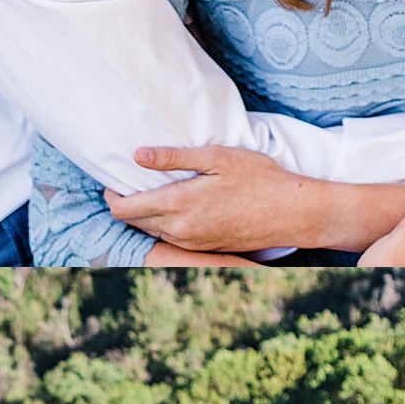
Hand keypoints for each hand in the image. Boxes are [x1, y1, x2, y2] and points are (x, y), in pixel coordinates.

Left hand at [104, 145, 319, 253]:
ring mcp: (191, 242)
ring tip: (152, 189)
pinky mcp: (203, 248)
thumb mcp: (216, 157)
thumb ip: (174, 158)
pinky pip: (171, 237)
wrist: (293, 213)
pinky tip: (176, 205)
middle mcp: (179, 229)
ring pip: (151, 231)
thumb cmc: (259, 179)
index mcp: (178, 205)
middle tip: (130, 180)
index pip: (123, 209)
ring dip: (145, 214)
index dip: (111, 195)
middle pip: (133, 221)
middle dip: (125, 202)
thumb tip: (137, 154)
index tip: (113, 179)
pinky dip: (164, 223)